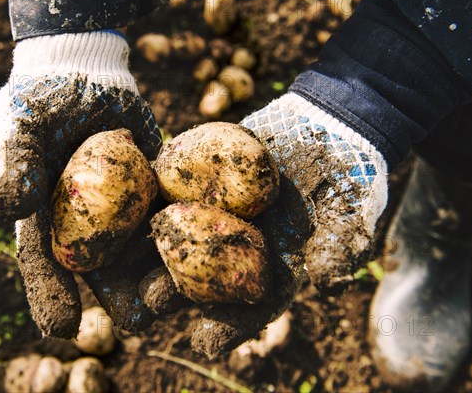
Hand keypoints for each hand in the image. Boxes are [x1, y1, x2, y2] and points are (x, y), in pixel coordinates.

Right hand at [0, 31, 161, 337]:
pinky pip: (168, 211)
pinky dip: (183, 229)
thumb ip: (14, 164)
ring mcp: (123, 207)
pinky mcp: (153, 188)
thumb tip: (7, 211)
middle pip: (101, 267)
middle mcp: (87, 222)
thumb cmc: (43, 101)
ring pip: (140, 247)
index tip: (62, 327)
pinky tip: (204, 247)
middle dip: (119, 297)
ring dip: (156, 272)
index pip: (44, 261)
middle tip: (139, 325)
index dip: (51, 293)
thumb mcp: (21, 126)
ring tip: (176, 297)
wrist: (87, 75)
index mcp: (47, 218)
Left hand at [143, 92, 387, 357]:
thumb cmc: (347, 181)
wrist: (331, 129)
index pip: (248, 307)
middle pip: (202, 275)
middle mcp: (237, 247)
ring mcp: (217, 212)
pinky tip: (127, 201)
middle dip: (174, 288)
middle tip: (150, 300)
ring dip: (151, 248)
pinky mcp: (202, 177)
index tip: (205, 342)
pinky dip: (153, 195)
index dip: (227, 325)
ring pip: (180, 234)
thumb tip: (329, 282)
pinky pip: (174, 187)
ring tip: (120, 260)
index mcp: (271, 270)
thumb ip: (340, 250)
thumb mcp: (351, 217)